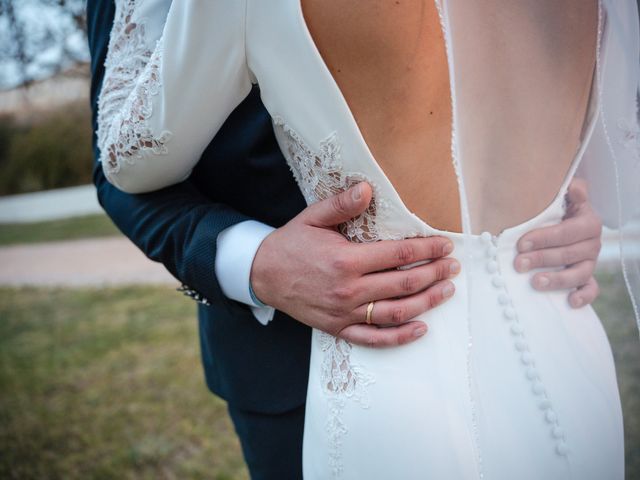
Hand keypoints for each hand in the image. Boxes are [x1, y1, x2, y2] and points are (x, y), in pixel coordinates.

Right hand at [250, 182, 459, 347]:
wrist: (262, 275)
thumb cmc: (291, 244)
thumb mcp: (312, 217)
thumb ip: (341, 204)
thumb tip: (368, 188)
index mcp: (346, 260)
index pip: (399, 255)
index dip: (427, 249)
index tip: (446, 245)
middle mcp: (349, 289)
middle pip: (404, 284)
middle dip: (435, 273)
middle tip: (453, 266)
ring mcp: (345, 312)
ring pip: (396, 312)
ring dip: (427, 302)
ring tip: (447, 290)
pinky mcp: (339, 328)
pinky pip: (374, 338)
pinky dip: (400, 336)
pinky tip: (421, 328)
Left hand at [514, 178, 601, 307]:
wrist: (561, 220)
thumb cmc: (556, 208)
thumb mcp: (561, 196)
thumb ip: (570, 191)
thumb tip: (575, 189)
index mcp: (587, 222)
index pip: (568, 232)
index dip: (545, 238)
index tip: (521, 243)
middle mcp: (592, 243)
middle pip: (569, 253)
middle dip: (542, 259)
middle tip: (518, 264)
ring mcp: (590, 262)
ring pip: (579, 273)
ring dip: (558, 279)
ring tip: (536, 282)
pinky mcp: (587, 278)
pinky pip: (591, 289)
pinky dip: (583, 296)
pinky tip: (570, 301)